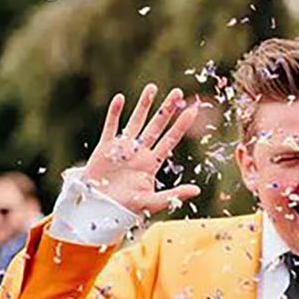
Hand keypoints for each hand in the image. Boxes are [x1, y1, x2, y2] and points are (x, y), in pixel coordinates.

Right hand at [83, 84, 200, 216]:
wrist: (101, 210)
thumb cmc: (128, 209)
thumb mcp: (154, 202)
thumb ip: (174, 194)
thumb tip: (197, 190)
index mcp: (153, 163)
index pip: (170, 139)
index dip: (181, 125)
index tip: (193, 110)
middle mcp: (140, 152)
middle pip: (156, 125)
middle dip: (167, 109)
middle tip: (177, 92)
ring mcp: (123, 148)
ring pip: (136, 121)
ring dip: (144, 105)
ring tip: (152, 87)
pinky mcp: (105, 148)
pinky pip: (111, 126)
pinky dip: (114, 113)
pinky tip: (120, 98)